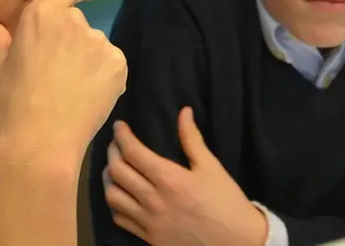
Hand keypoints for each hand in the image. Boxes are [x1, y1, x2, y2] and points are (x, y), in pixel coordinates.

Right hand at [0, 0, 127, 161]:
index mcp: (43, 14)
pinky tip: (86, 94)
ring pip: (94, 44)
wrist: (42, 141)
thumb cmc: (13, 101)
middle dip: (69, 37)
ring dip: (86, 57)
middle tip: (55, 67)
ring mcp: (100, 43)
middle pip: (77, 20)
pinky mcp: (118, 64)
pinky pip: (111, 62)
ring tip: (69, 87)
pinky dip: (103, 74)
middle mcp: (76, 22)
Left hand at [103, 107, 267, 245]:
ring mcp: (149, 221)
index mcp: (170, 179)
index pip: (133, 152)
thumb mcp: (211, 166)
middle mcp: (154, 200)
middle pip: (118, 171)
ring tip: (113, 167)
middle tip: (116, 143)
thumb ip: (192, 139)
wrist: (236, 241)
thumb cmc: (226, 200)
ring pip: (113, 196)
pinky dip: (114, 204)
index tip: (119, 126)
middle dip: (112, 152)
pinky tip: (120, 194)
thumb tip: (184, 112)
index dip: (121, 135)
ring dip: (108, 178)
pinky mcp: (149, 237)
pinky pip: (120, 219)